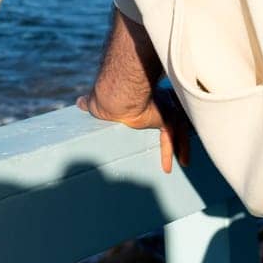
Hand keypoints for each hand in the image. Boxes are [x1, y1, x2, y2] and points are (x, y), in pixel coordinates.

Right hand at [76, 82, 192, 173]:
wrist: (113, 96)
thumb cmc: (103, 97)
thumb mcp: (96, 102)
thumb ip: (90, 103)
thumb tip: (78, 103)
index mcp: (142, 94)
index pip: (155, 104)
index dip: (156, 112)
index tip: (157, 119)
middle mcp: (156, 97)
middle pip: (172, 113)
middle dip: (178, 125)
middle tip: (182, 141)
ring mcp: (163, 105)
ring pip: (178, 126)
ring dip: (182, 144)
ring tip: (184, 162)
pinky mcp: (165, 116)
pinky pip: (171, 136)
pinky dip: (169, 152)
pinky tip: (167, 167)